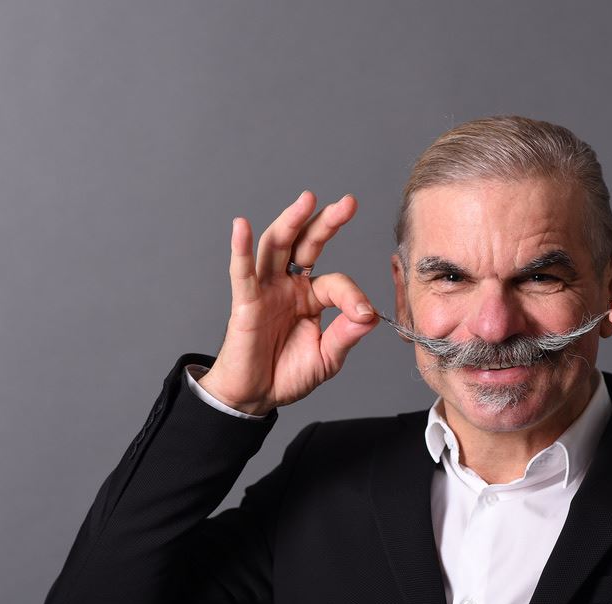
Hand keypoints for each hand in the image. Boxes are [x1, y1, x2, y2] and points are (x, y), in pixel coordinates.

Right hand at [198, 191, 377, 415]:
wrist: (256, 396)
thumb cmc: (287, 374)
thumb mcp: (327, 358)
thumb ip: (345, 335)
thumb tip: (370, 315)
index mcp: (311, 297)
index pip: (336, 283)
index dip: (352, 296)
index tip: (364, 314)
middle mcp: (288, 286)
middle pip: (306, 244)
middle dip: (326, 222)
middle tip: (348, 203)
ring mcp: (266, 291)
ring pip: (276, 247)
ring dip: (291, 222)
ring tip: (307, 200)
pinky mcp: (245, 303)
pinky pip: (242, 273)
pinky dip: (240, 249)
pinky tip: (240, 226)